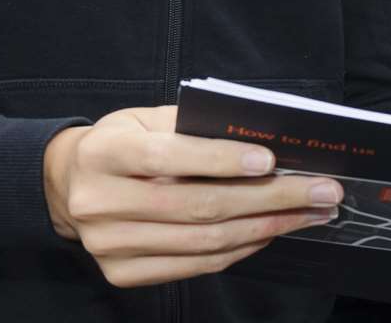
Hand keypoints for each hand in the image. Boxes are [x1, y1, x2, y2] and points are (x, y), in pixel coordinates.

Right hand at [42, 105, 341, 286]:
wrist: (68, 183)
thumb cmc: (123, 143)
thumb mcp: (148, 119)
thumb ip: (196, 126)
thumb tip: (264, 140)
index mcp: (104, 153)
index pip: (168, 158)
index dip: (222, 159)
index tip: (272, 159)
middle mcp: (99, 202)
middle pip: (198, 206)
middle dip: (271, 199)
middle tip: (322, 191)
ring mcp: (108, 244)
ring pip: (203, 242)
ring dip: (268, 228)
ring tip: (311, 213)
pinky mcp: (122, 273)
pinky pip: (195, 266)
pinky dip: (240, 249)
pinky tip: (271, 232)